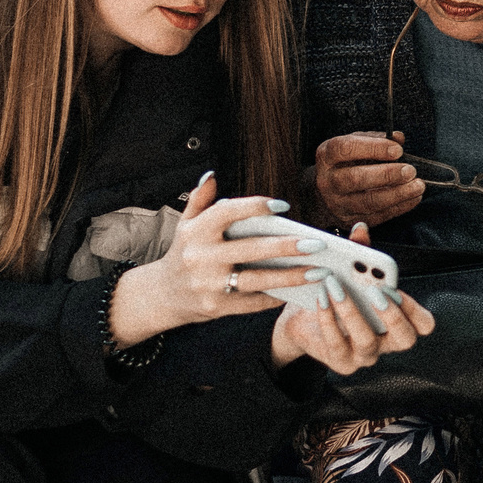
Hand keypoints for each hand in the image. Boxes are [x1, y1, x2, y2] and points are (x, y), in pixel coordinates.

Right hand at [107, 173, 324, 344]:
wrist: (162, 294)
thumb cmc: (184, 252)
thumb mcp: (185, 224)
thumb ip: (200, 200)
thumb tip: (212, 175)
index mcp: (196, 231)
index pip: (227, 213)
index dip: (255, 207)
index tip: (283, 206)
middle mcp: (202, 257)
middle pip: (252, 249)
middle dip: (287, 247)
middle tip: (317, 244)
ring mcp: (210, 284)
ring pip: (258, 279)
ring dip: (291, 276)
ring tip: (319, 271)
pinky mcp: (218, 307)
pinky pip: (253, 302)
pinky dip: (276, 296)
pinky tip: (300, 291)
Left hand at [270, 222, 436, 373]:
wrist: (303, 322)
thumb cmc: (336, 296)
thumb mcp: (350, 274)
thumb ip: (360, 253)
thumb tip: (360, 229)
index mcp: (396, 321)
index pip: (423, 324)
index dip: (415, 308)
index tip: (394, 287)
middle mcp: (386, 341)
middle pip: (406, 339)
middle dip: (393, 316)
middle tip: (375, 292)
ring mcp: (364, 356)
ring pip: (367, 341)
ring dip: (352, 312)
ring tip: (335, 286)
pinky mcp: (341, 362)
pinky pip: (337, 343)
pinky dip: (328, 318)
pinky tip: (321, 298)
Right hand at [314, 131, 422, 229]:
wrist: (325, 194)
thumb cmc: (344, 164)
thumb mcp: (353, 144)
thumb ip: (375, 138)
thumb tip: (398, 138)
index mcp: (327, 156)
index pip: (346, 149)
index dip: (373, 148)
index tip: (397, 149)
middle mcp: (328, 180)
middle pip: (356, 178)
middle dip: (387, 175)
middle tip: (410, 170)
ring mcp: (338, 203)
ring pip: (369, 201)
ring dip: (397, 194)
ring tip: (417, 186)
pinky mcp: (350, 220)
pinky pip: (378, 215)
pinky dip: (399, 207)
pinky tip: (413, 198)